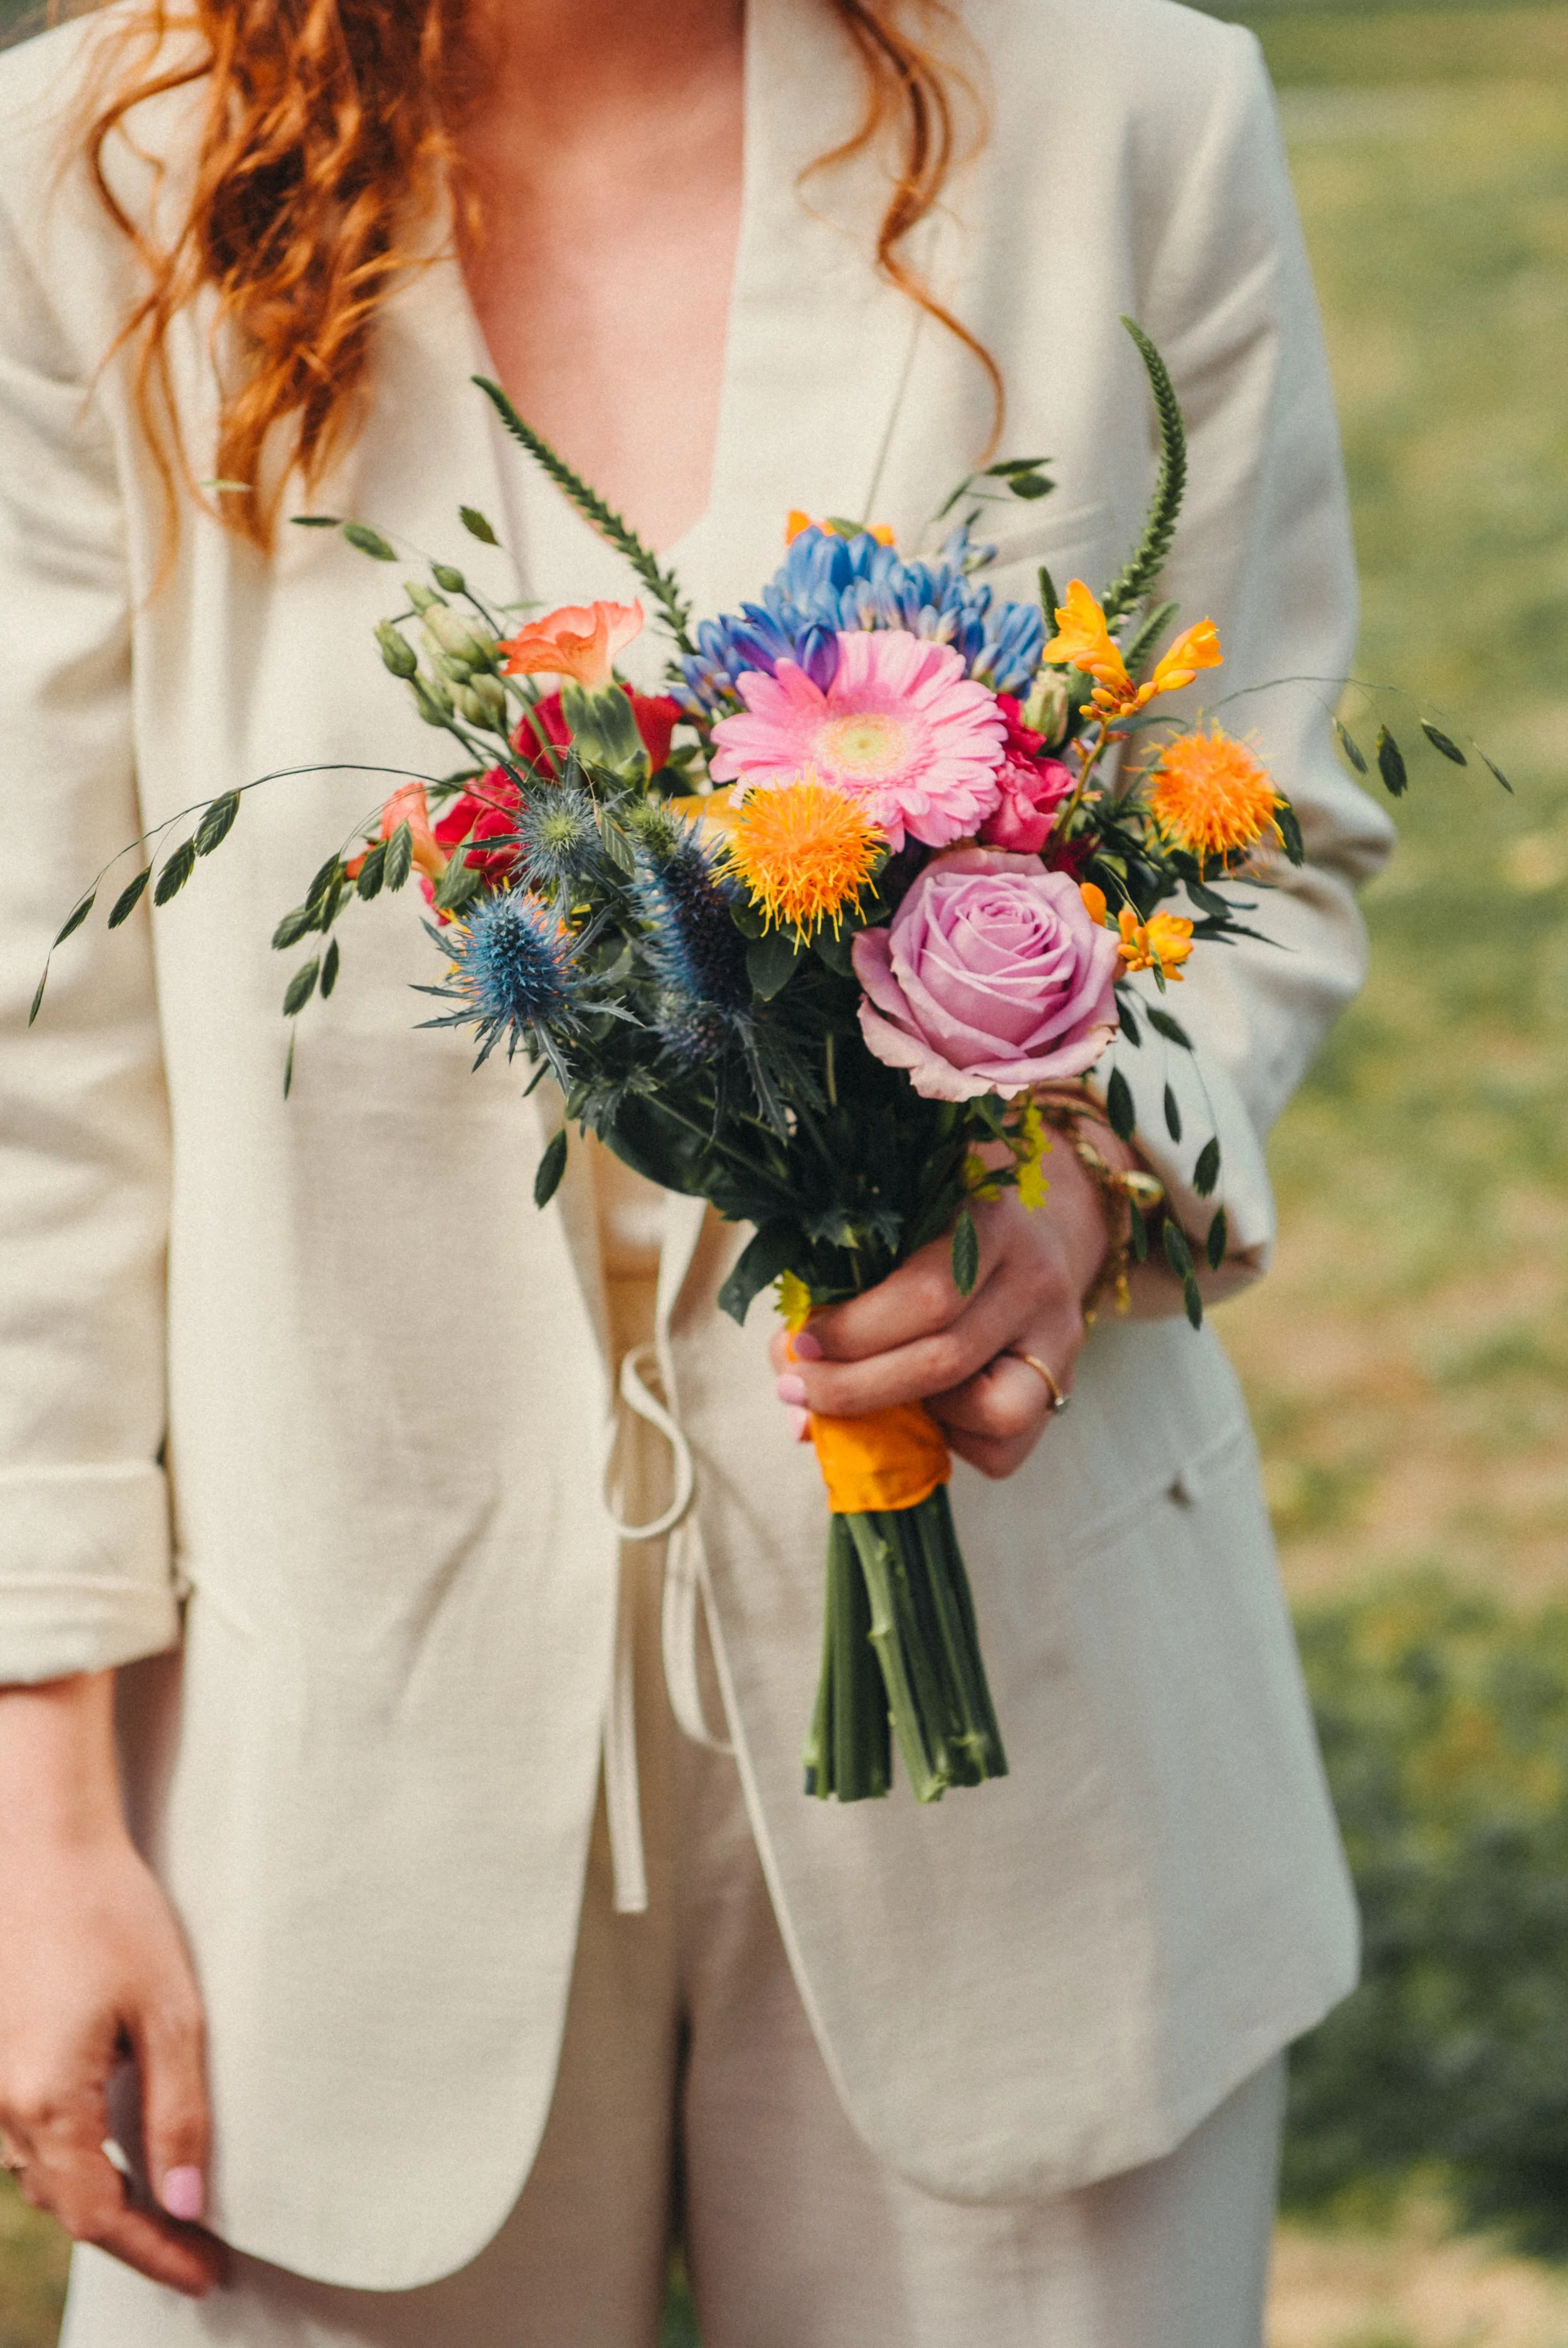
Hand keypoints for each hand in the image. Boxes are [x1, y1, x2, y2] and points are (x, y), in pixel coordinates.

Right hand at [0, 1675, 220, 2296]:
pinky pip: (30, 2137)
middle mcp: (4, 2106)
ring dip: (101, 2201)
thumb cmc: (112, 1916)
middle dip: (133, 2235)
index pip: (100, 2217)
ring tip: (166, 2215)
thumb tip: (188, 2203)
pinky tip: (116, 2156)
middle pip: (69, 2204)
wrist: (42, 1845)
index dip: (155, 2253)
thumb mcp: (168, 2014)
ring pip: (45, 2175)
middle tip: (199, 2252)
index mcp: (46, 2103)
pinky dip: (74, 2161)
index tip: (206, 2273)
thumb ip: (178, 2114)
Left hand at [769, 1132, 1118, 1478]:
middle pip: (945, 1357)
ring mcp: (1059, 1333)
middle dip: (856, 1387)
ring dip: (913, 1419)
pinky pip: (1006, 1448)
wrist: (1029, 1236)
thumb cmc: (932, 1234)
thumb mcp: (891, 1233)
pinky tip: (924, 1408)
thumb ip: (838, 1292)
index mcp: (990, 1216)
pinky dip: (951, 1443)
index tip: (799, 1343)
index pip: (927, 1294)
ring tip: (873, 1397)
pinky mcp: (1065, 1384)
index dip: (855, 1331)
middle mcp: (1037, 1273)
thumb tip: (793, 1398)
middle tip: (800, 1391)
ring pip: (992, 1410)